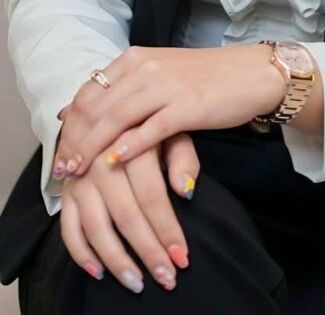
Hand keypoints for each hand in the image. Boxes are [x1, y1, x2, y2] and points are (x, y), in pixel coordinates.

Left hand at [53, 44, 285, 178]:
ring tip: (78, 171)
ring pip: (118, 118)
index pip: (89, 91)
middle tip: (61, 169)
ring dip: (93, 147)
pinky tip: (115, 162)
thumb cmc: (204, 79)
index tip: (58, 150)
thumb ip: (122, 90)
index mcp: (136, 58)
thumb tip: (74, 109)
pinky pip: (152, 127)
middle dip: (75, 140)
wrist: (252, 73)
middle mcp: (147, 67)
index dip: (69, 123)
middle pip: (98, 106)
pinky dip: (130, 146)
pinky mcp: (189, 105)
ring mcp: (167, 85)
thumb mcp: (158, 76)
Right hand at [59, 131, 197, 292]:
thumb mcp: (170, 130)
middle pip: (126, 215)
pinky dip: (81, 254)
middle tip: (167, 278)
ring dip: (117, 260)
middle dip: (148, 251)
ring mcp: (80, 178)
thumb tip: (186, 190)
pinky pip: (68, 229)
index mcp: (131, 144)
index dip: (167, 228)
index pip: (151, 195)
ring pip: (97, 227)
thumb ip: (182, 157)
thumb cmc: (147, 127)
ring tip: (137, 283)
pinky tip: (100, 272)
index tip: (182, 257)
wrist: (105, 112)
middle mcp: (101, 161)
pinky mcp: (66, 191)